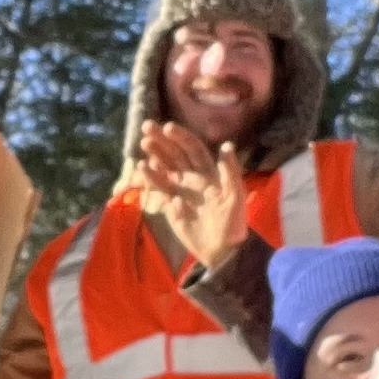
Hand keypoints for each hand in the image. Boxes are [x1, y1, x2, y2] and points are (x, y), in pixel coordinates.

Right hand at [137, 122, 249, 267]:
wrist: (223, 252)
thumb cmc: (233, 222)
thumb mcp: (236, 196)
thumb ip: (231, 172)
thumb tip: (227, 146)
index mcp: (208, 173)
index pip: (192, 150)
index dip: (181, 137)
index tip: (167, 127)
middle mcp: (192, 179)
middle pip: (174, 156)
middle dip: (161, 141)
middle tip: (146, 126)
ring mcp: (180, 192)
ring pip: (164, 171)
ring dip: (154, 159)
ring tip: (143, 148)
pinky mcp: (171, 208)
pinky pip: (161, 192)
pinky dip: (153, 180)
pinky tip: (144, 169)